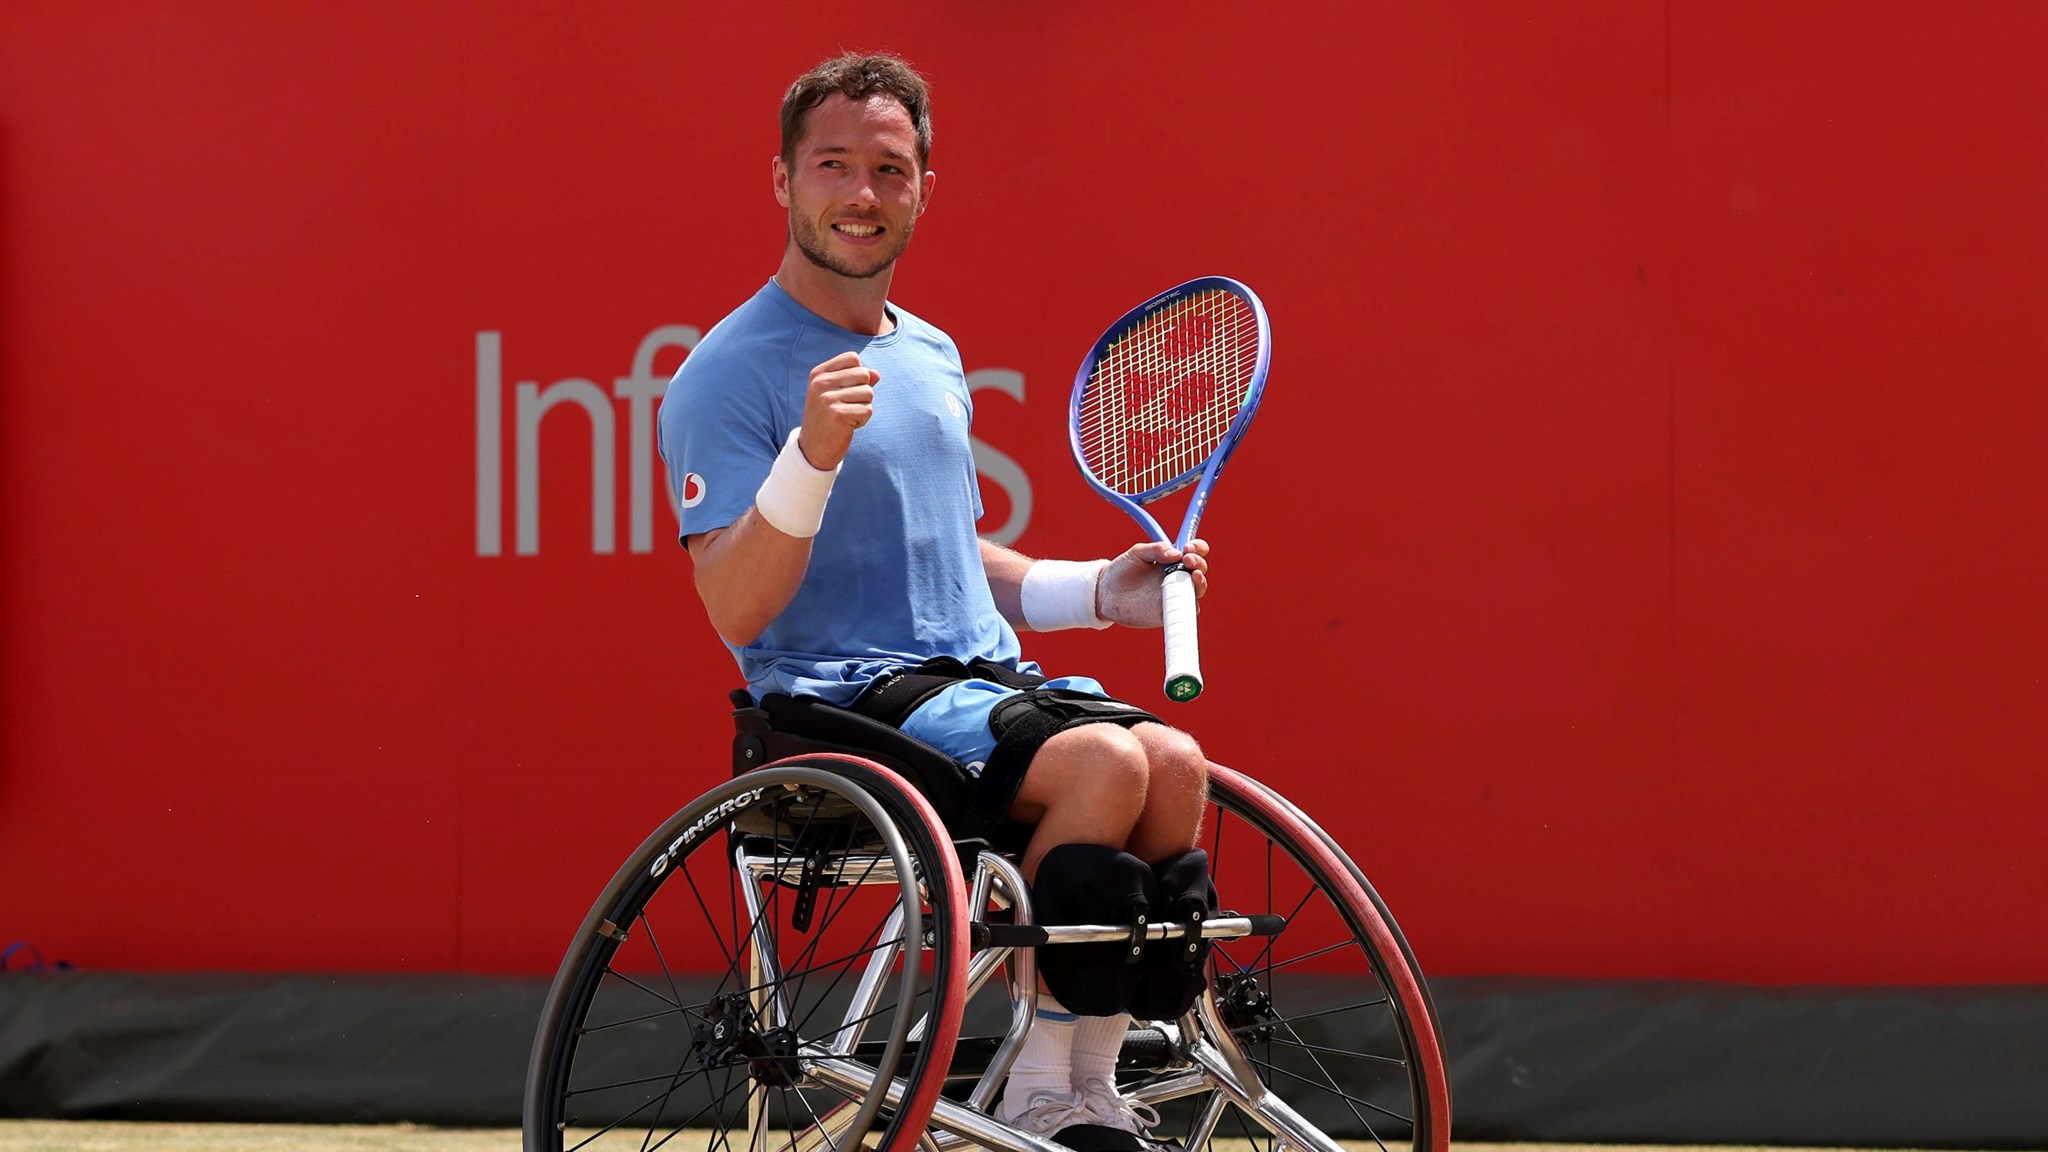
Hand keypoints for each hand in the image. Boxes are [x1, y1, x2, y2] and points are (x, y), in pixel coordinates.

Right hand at [797, 351, 880, 468]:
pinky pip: (868, 410)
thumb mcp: (837, 393)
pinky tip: (848, 426)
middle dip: (863, 392)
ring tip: (846, 416)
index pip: (853, 358)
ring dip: (863, 407)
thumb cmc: (828, 418)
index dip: (858, 375)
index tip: (845, 391)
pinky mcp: (838, 414)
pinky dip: (862, 420)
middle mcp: (821, 383)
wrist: (813, 449)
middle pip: (864, 375)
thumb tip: (876, 374)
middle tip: (847, 407)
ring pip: (868, 393)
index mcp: (818, 374)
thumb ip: (856, 380)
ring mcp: (827, 399)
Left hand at [1097, 539, 1210, 627]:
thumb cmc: (1121, 571)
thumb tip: (1176, 553)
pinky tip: (1183, 598)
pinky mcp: (1168, 612)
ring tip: (1192, 575)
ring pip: (1197, 590)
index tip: (1189, 547)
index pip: (1194, 552)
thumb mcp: (1136, 553)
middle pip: (1199, 569)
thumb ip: (1155, 549)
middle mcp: (1176, 576)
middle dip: (1199, 563)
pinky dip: (1190, 606)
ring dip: (1200, 582)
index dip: (1197, 548)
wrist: (1105, 594)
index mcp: (1171, 560)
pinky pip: (1186, 611)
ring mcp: (1174, 594)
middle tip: (1187, 559)